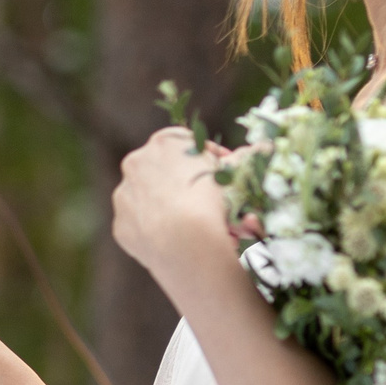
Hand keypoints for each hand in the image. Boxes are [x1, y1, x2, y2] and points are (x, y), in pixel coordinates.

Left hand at [110, 127, 237, 284]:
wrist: (186, 241)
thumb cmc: (215, 202)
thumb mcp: (233, 176)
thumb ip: (242, 161)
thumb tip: (264, 148)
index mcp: (164, 143)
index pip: (187, 142)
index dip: (208, 157)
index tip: (223, 171)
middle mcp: (136, 163)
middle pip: (163, 169)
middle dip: (184, 182)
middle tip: (207, 201)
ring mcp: (124, 195)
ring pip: (148, 198)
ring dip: (167, 207)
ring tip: (192, 226)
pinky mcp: (121, 225)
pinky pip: (140, 225)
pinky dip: (155, 231)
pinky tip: (174, 241)